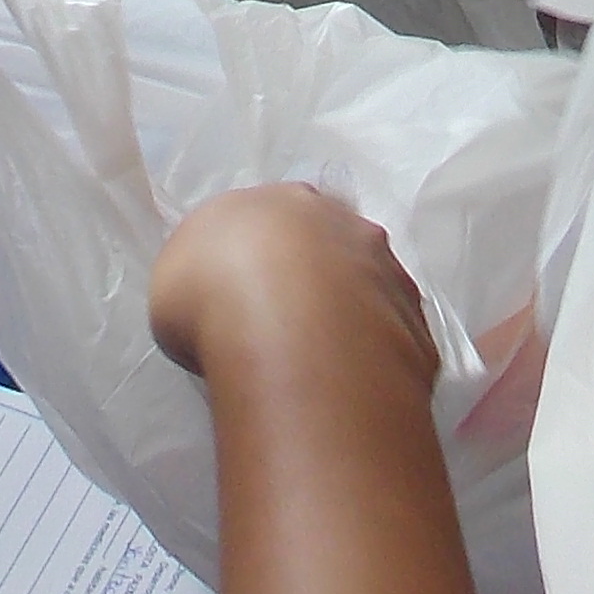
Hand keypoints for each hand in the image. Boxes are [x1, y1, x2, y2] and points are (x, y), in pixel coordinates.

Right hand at [154, 185, 486, 593]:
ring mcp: (388, 270)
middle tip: (289, 334)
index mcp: (281, 200)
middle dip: (317, 283)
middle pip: (333, 247)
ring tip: (322, 371)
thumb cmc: (213, 295)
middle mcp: (343, 222)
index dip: (263, 259)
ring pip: (372, 290)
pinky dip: (377, 362)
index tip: (248, 299)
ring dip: (353, 320)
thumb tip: (222, 297)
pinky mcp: (416, 323)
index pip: (278, 219)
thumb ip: (204, 276)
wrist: (288, 331)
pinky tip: (352, 393)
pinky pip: (396, 342)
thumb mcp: (177, 279)